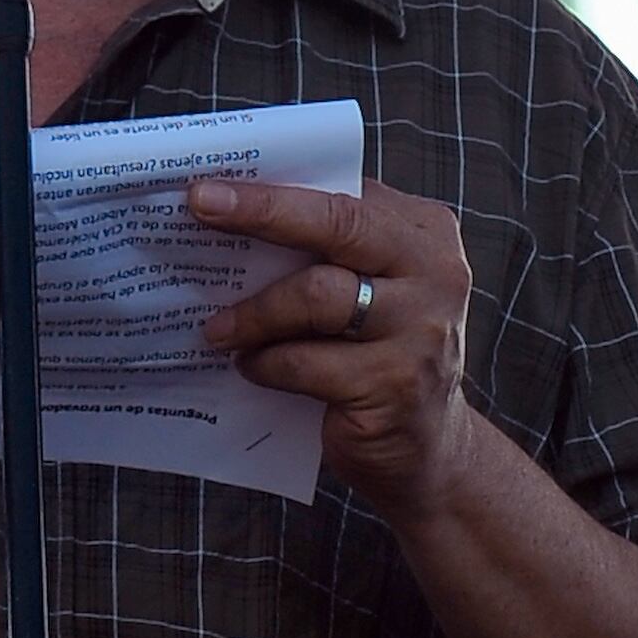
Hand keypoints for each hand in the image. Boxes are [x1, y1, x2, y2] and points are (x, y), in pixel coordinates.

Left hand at [189, 174, 475, 517]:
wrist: (425, 451)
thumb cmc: (379, 353)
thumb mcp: (373, 286)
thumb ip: (330, 249)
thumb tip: (234, 215)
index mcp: (425, 233)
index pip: (345, 192)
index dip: (274, 188)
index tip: (209, 186)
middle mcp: (436, 273)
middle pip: (339, 225)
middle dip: (263, 212)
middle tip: (201, 209)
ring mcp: (421, 332)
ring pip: (318, 296)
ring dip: (255, 311)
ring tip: (217, 328)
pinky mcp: (395, 387)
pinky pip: (309, 363)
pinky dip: (268, 363)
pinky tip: (250, 367)